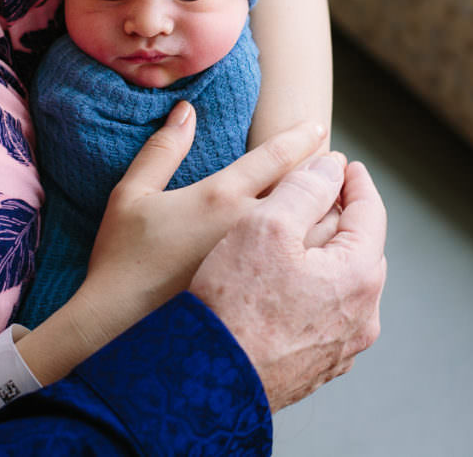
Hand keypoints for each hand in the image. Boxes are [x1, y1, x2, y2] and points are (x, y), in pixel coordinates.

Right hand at [65, 101, 328, 347]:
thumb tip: (186, 112)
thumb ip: (161, 151)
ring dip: (345, 226)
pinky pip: (346, 294)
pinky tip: (327, 269)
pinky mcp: (319, 340)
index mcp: (229, 204)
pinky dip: (343, 271)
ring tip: (336, 212)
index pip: (282, 160)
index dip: (304, 140)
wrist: (146, 362)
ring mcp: (300, 295)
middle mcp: (272, 246)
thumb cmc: (125, 274)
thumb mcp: (131, 199)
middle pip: (325, 202)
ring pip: (347, 250)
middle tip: (337, 171)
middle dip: (334, 183)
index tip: (318, 130)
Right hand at [190, 155, 386, 410]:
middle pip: (360, 248)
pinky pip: (324, 316)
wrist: (209, 381)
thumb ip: (305, 188)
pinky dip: (313, 291)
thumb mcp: (266, 225)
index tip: (342, 163)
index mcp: (359, 274)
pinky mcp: (317, 366)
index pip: (370, 211)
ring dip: (327, 256)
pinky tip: (284, 287)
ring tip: (297, 238)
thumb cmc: (235, 303)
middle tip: (317, 194)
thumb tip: (332, 166)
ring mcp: (342, 346)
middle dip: (342, 217)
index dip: (354, 181)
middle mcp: (363, 315)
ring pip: (342, 284)